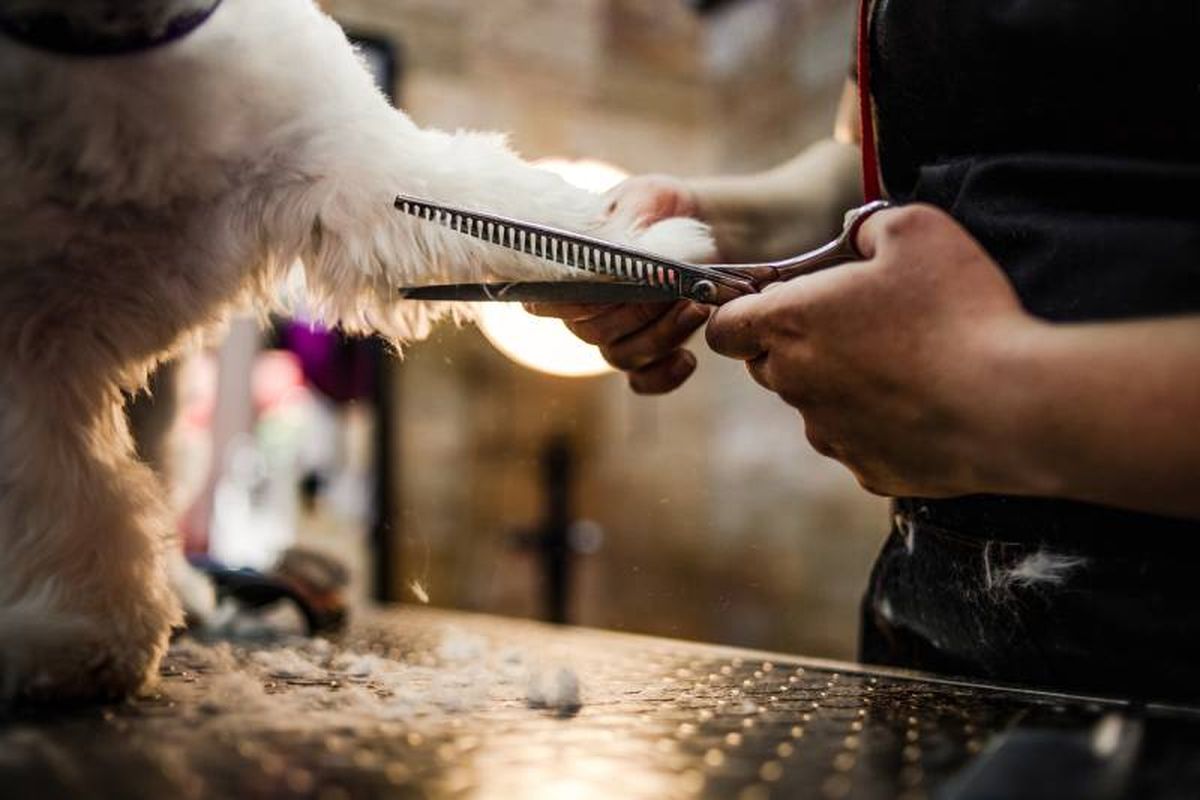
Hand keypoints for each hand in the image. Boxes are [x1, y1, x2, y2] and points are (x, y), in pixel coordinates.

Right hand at [526, 174, 709, 394]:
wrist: (696, 223)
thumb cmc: (657, 207)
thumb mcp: (641, 199)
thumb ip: (623, 222)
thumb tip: (612, 248)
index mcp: (566, 272)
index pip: (546, 301)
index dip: (573, 303)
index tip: (608, 287)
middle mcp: (582, 312)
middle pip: (594, 332)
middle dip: (638, 313)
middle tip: (677, 289)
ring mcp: (614, 336)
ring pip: (622, 356)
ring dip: (661, 337)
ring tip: (696, 307)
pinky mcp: (647, 354)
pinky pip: (644, 381)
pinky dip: (664, 376)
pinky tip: (688, 359)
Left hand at [706, 204, 1046, 497]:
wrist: (1009, 405)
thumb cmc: (957, 311)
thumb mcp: (915, 229)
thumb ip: (867, 226)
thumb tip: (857, 236)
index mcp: (790, 325)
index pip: (725, 327)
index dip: (744, 312)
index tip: (781, 300)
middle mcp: (795, 384)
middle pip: (768, 364)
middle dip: (797, 343)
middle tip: (856, 321)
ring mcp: (829, 433)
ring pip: (813, 405)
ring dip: (839, 384)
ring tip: (902, 362)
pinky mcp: (866, 470)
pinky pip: (858, 441)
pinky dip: (878, 423)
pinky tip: (924, 403)